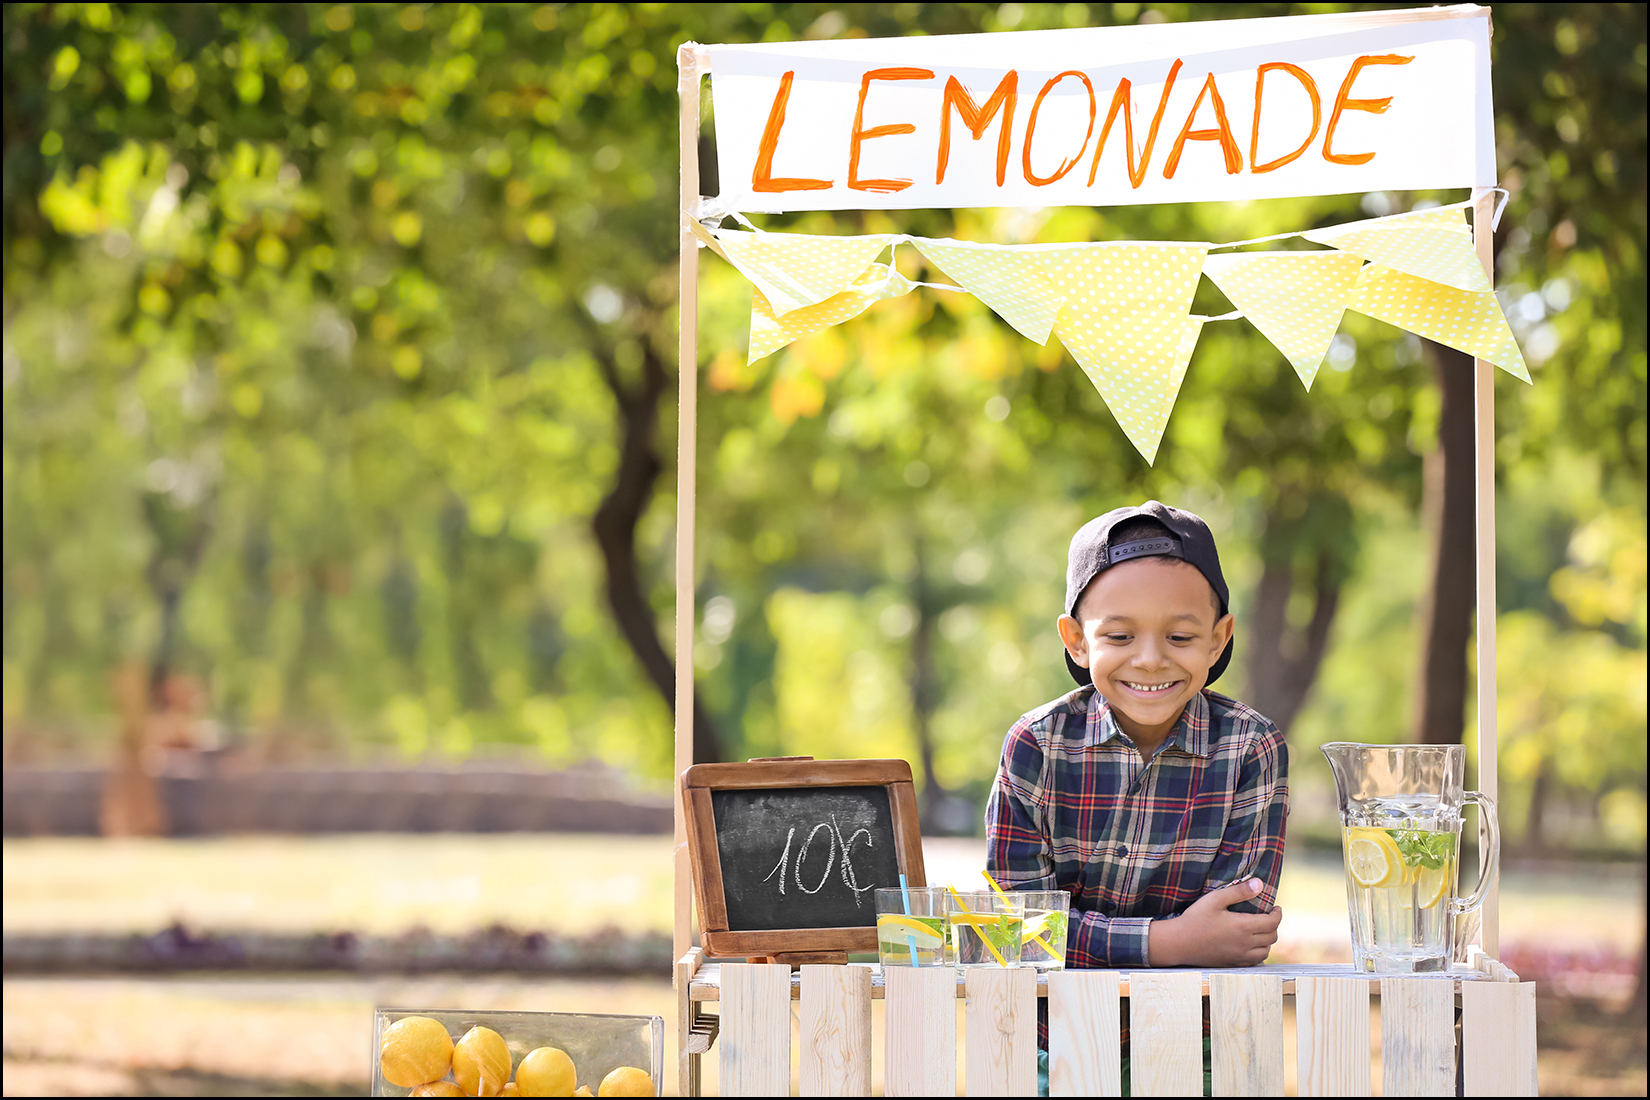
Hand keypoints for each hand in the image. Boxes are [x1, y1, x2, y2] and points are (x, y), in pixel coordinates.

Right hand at [1147, 878, 1282, 966]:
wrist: (1179, 942)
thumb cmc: (1195, 918)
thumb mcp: (1215, 899)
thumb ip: (1239, 891)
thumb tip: (1260, 884)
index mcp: (1243, 927)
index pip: (1273, 922)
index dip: (1278, 914)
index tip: (1275, 908)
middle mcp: (1245, 944)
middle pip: (1272, 937)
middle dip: (1274, 925)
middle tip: (1267, 917)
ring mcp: (1239, 956)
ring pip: (1266, 951)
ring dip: (1267, 941)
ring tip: (1260, 931)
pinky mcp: (1233, 964)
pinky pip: (1255, 962)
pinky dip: (1258, 952)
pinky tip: (1250, 945)